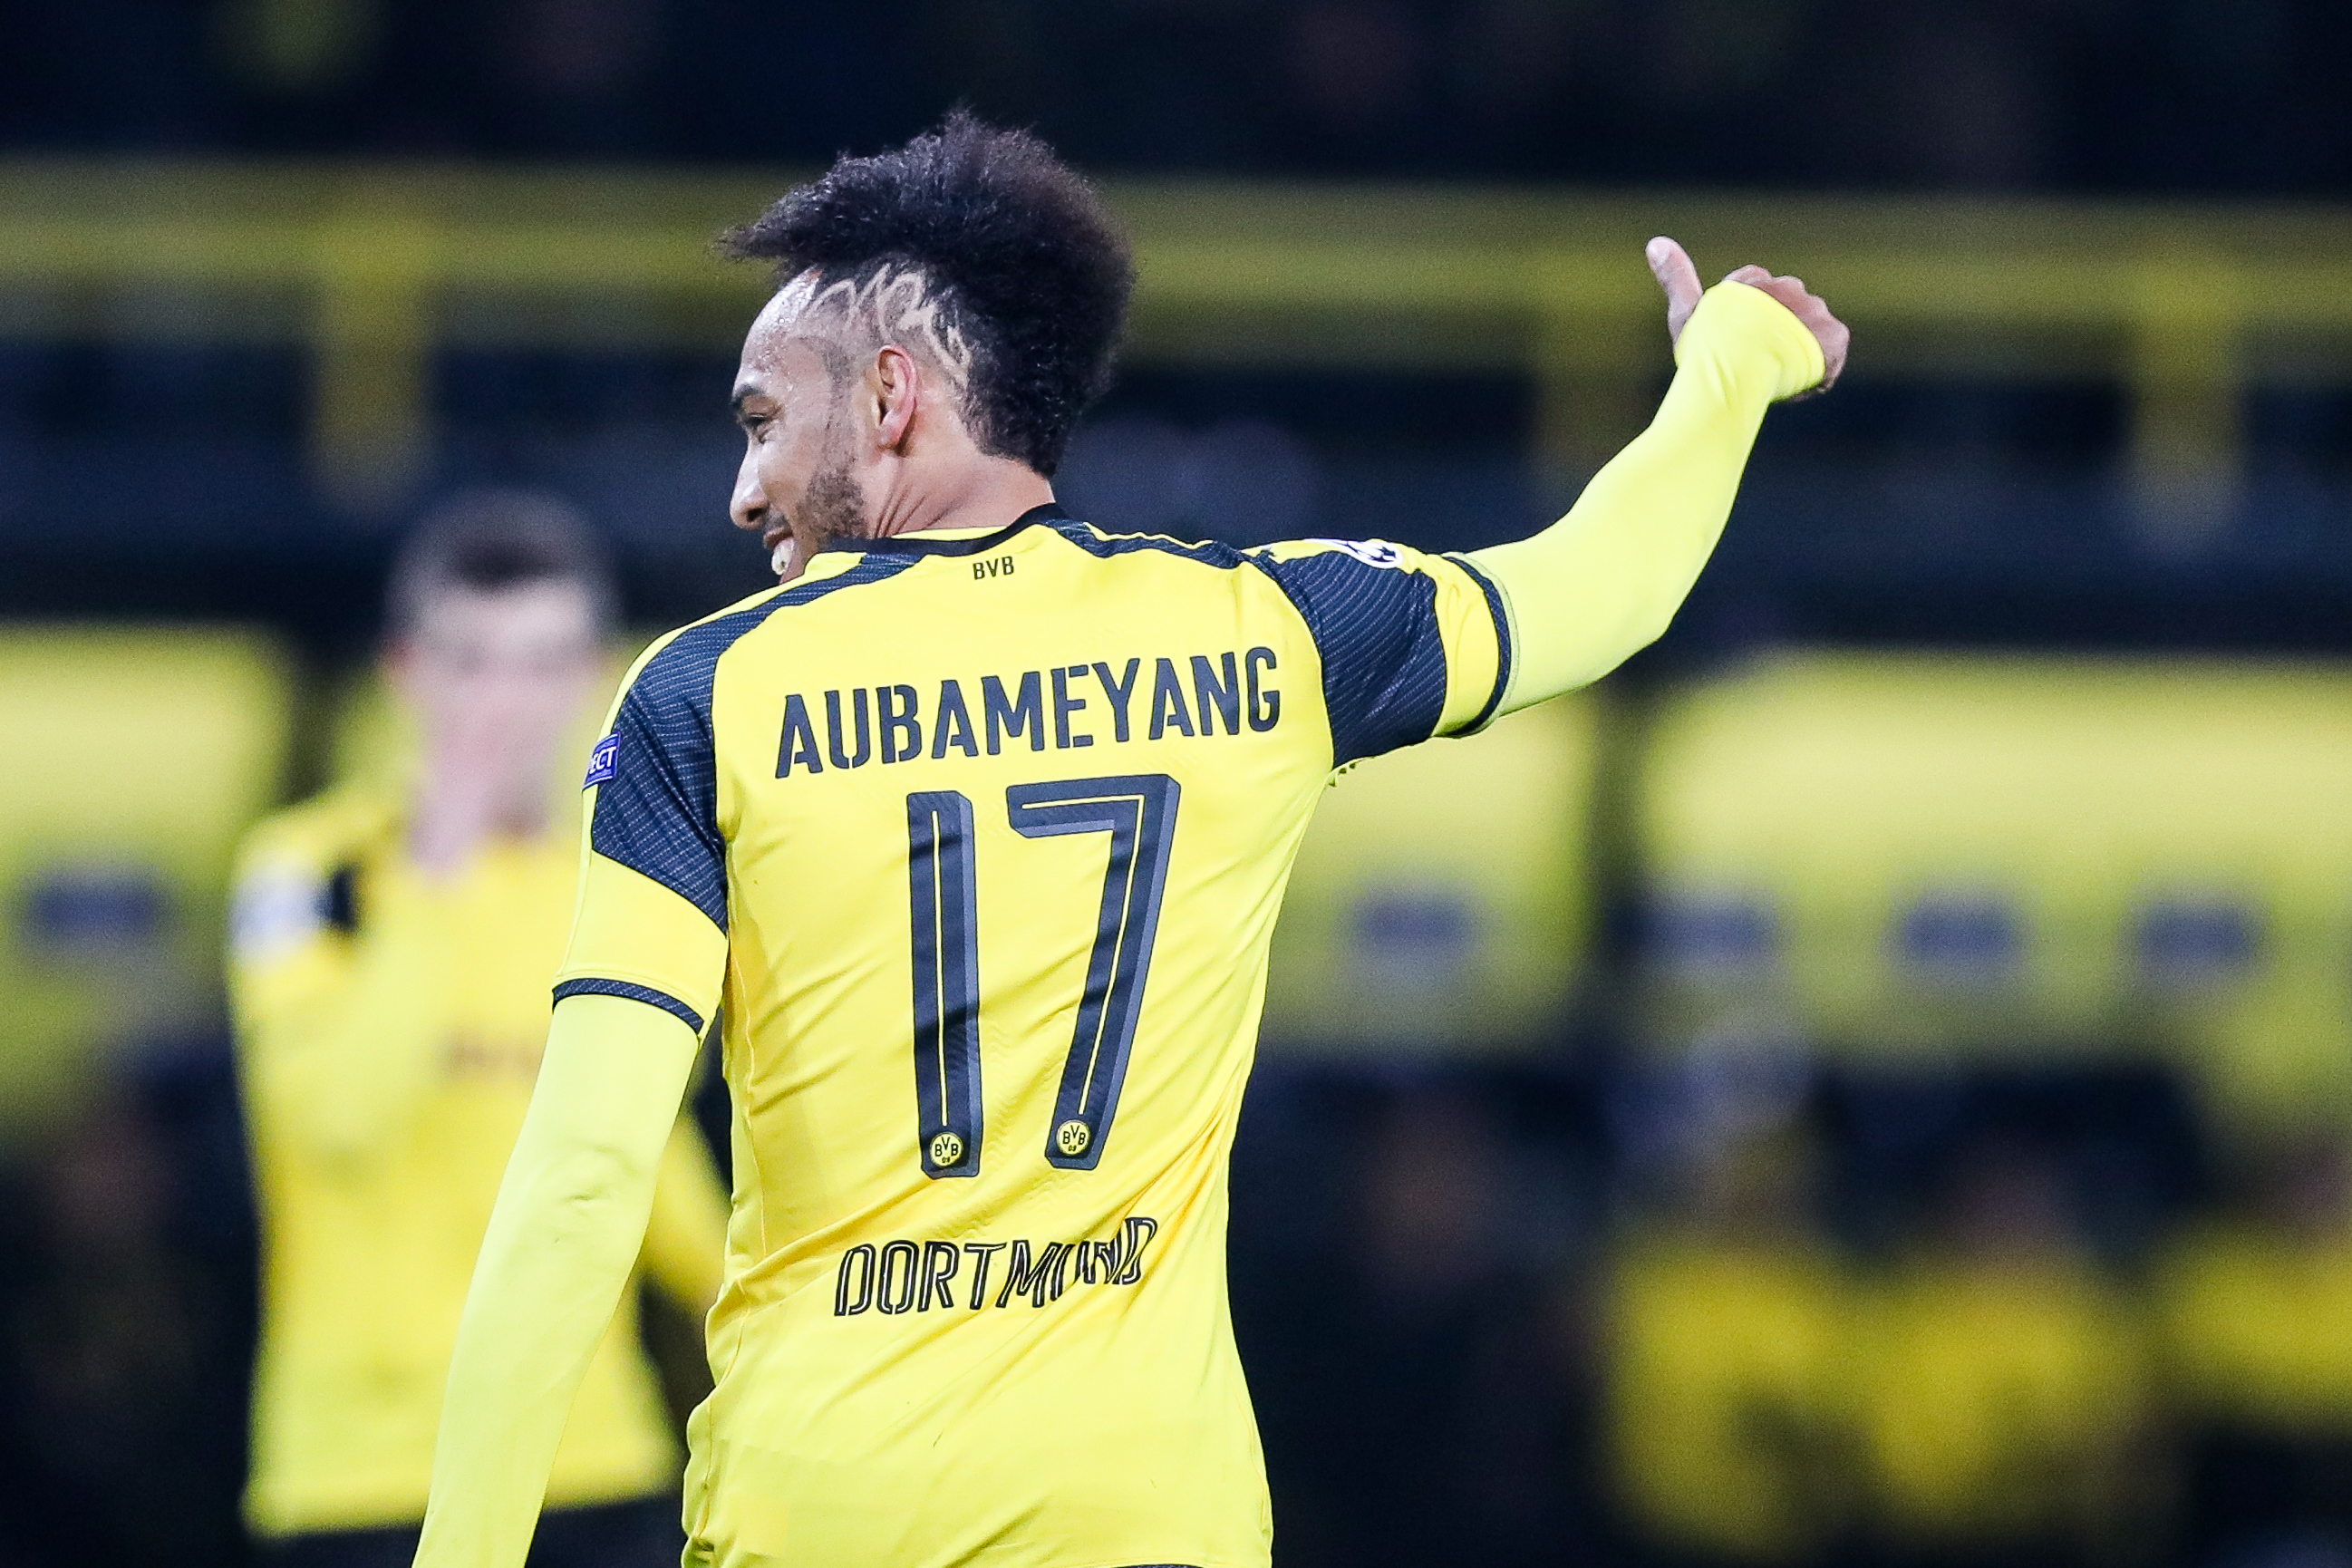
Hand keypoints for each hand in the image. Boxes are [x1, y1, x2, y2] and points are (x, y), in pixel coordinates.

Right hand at [1646, 236, 1848, 392]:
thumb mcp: (1686, 312)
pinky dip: (1817, 375)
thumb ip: (1676, 277)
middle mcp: (1789, 286)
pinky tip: (1793, 385)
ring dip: (1797, 357)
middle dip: (1775, 342)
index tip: (1732, 350)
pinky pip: (1830, 359)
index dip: (1745, 332)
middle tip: (1753, 368)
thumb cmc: (1708, 344)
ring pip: (1809, 337)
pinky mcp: (1835, 334)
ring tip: (1774, 378)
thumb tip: (1655, 241)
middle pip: (1783, 319)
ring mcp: (1815, 309)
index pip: (1755, 302)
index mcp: (1752, 280)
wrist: (1742, 361)